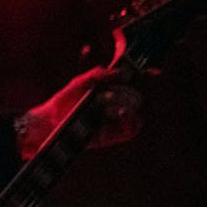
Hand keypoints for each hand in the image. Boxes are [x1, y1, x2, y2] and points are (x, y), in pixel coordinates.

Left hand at [19, 66, 142, 157]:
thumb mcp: (79, 82)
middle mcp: (117, 103)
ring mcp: (117, 118)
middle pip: (136, 95)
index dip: (147, 75)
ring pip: (135, 109)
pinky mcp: (115, 134)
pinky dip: (130, 118)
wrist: (51, 121)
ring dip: (123, 102)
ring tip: (105, 101)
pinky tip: (120, 111)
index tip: (155, 72)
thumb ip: (98, 74)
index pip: (134, 82)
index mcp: (111, 88)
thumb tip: (121, 73)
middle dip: (124, 92)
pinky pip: (133, 128)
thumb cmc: (63, 101)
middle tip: (107, 93)